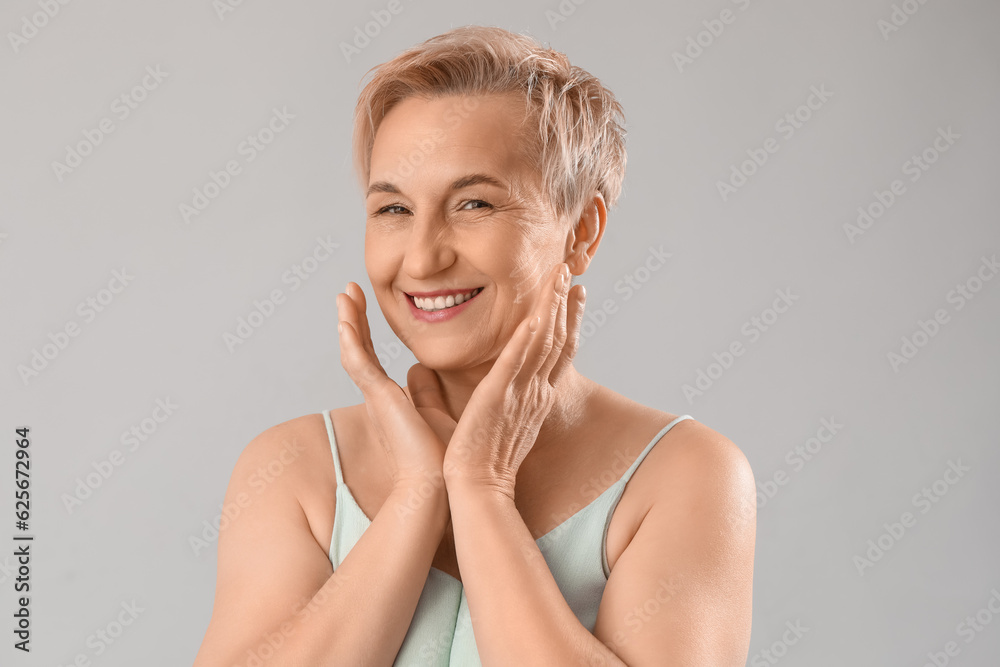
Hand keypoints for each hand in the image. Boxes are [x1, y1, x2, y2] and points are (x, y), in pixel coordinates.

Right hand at [336, 282, 451, 488]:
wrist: (439, 481)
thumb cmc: (441, 455)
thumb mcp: (435, 411)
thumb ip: (426, 391)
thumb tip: (421, 369)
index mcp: (389, 397)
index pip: (371, 354)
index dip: (363, 328)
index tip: (359, 301)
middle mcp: (378, 395)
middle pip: (358, 347)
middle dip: (353, 317)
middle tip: (347, 289)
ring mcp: (376, 397)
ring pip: (355, 351)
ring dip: (348, 321)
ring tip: (344, 294)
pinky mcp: (380, 400)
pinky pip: (361, 367)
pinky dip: (351, 344)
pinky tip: (346, 323)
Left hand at [441, 262, 585, 497]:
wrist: (476, 489)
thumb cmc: (472, 460)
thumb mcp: (469, 418)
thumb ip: (443, 390)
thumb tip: (416, 370)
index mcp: (531, 397)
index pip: (554, 351)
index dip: (565, 320)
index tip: (571, 293)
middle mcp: (534, 392)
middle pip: (556, 339)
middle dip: (564, 302)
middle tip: (569, 270)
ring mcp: (520, 393)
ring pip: (542, 342)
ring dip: (552, 306)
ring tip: (559, 275)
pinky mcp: (499, 397)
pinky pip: (517, 363)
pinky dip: (526, 338)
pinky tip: (535, 315)